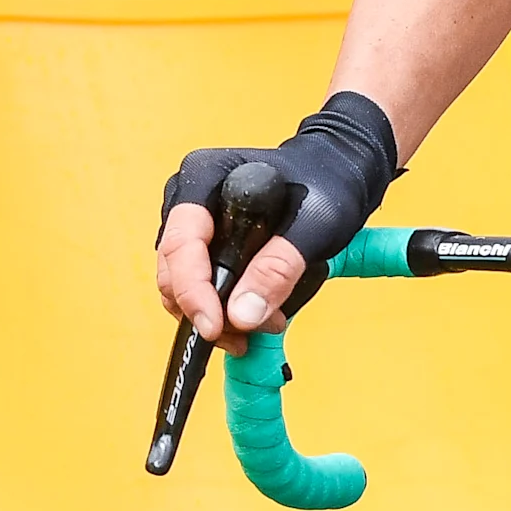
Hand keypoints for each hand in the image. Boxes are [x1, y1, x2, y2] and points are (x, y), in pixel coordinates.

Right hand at [154, 93, 400, 343]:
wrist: (336, 174)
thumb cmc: (327, 184)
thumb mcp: (316, 223)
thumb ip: (279, 266)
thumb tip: (242, 315)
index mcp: (205, 178)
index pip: (181, 243)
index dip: (193, 291)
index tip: (215, 326)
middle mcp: (189, 200)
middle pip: (175, 270)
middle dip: (208, 310)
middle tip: (248, 335)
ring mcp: (194, 225)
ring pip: (184, 285)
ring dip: (219, 315)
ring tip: (266, 324)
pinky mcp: (206, 247)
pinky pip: (201, 286)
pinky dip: (225, 308)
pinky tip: (259, 317)